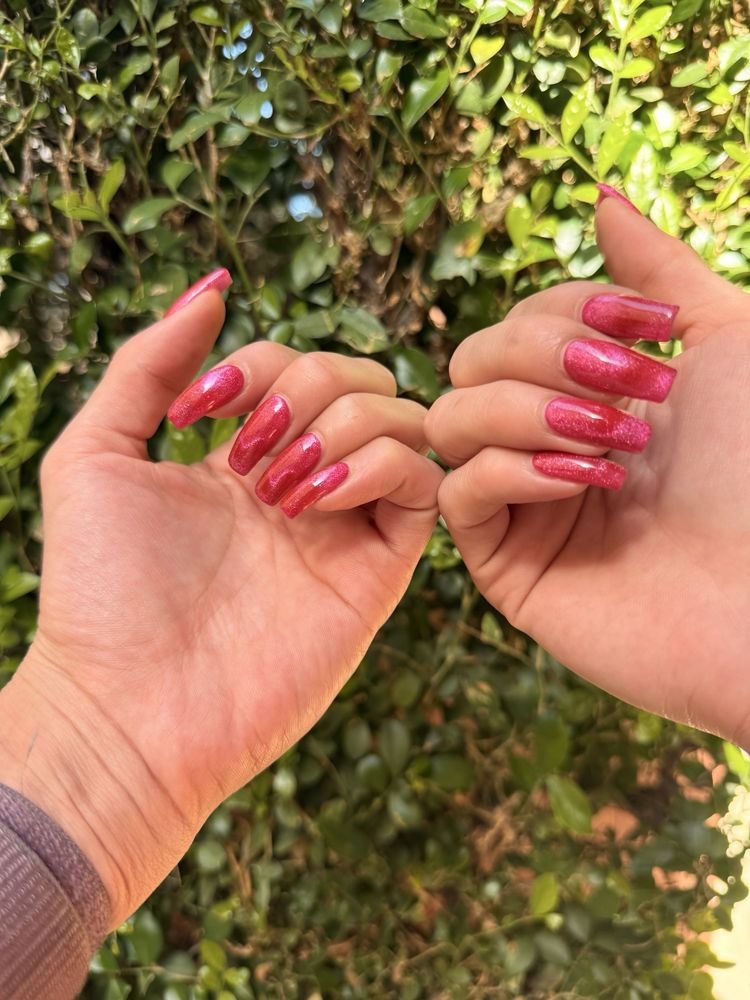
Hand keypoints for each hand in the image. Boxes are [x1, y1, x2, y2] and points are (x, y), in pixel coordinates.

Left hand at [0, 288, 441, 924]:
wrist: (129, 709)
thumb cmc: (100, 590)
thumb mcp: (95, 453)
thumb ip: (147, 364)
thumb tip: (212, 285)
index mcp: (244, 457)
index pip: (296, 363)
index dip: (260, 362)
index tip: (199, 412)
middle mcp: (304, 483)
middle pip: (359, 378)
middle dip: (305, 386)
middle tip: (244, 454)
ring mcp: (345, 525)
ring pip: (402, 417)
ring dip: (339, 423)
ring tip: (275, 486)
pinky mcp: (380, 569)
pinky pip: (421, 480)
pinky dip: (376, 463)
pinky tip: (311, 498)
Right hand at [426, 195, 749, 747]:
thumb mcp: (726, 340)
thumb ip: (656, 267)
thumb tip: (604, 197)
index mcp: (592, 390)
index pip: (521, 319)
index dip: (569, 308)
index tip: (653, 329)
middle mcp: (548, 441)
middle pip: (472, 360)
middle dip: (541, 355)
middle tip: (630, 389)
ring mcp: (523, 502)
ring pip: (449, 418)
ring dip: (526, 410)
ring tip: (612, 443)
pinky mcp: (505, 562)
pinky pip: (456, 492)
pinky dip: (510, 469)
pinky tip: (584, 484)